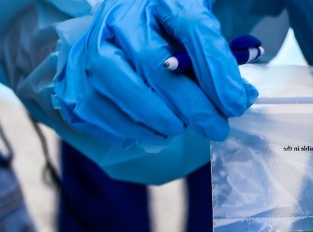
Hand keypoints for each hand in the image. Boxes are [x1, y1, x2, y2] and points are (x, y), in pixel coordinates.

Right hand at [53, 0, 255, 147]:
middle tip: (216, 127)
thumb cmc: (163, 33)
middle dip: (192, 106)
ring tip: (179, 127)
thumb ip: (218, 59)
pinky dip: (130, 130)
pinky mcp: (72, 81)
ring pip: (123, 92)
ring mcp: (89, 50)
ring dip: (159, 120)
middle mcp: (117, 20)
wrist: (116, 33)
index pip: (192, 28)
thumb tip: (239, 99)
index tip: (236, 103)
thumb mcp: (195, 32)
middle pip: (156, 67)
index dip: (216, 70)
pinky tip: (151, 130)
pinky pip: (99, 114)